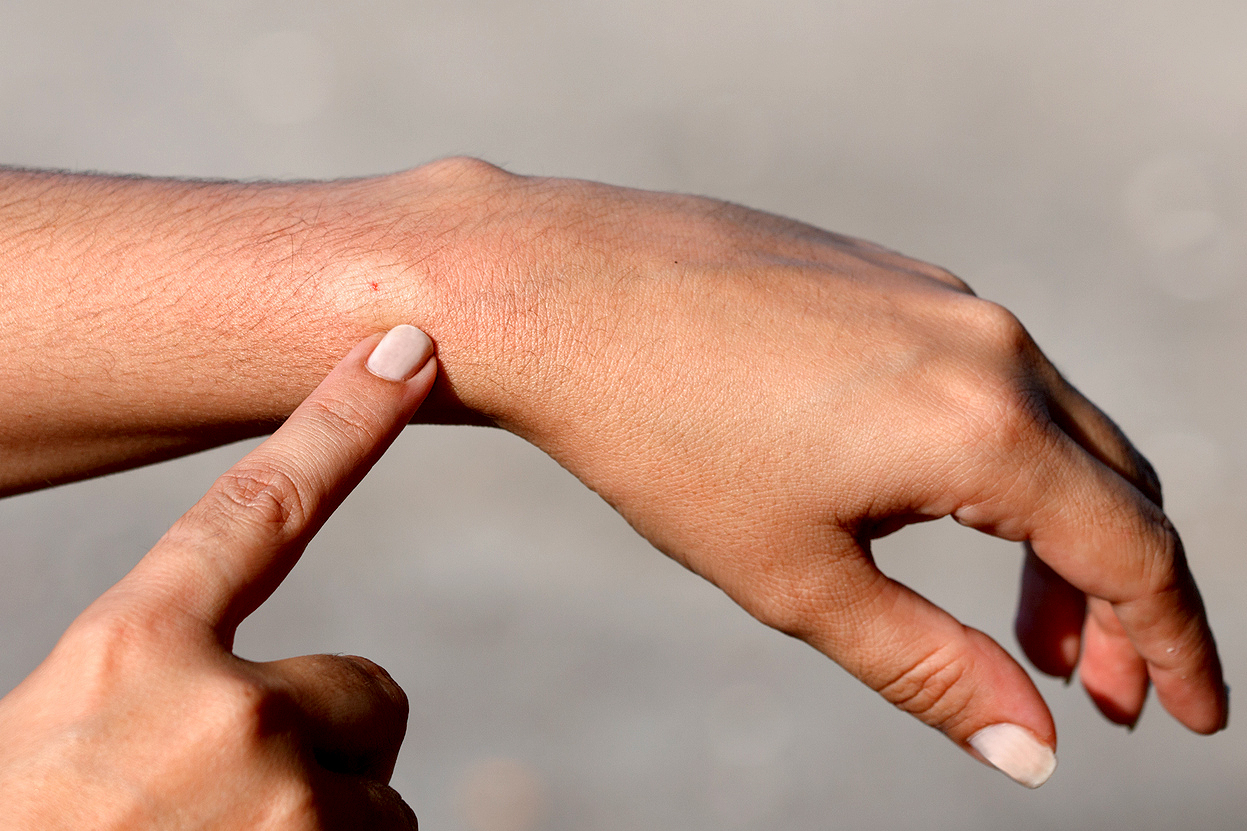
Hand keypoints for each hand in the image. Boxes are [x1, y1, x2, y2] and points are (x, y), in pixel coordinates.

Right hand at [0, 326, 435, 828]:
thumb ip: (164, 680)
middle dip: (323, 739)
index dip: (344, 418)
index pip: (264, 504)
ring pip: (375, 791)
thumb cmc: (36, 821)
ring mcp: (289, 803)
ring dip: (321, 823)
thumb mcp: (64, 734)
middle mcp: (226, 711)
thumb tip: (263, 682)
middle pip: (369, 691)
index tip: (410, 347)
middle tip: (218, 801)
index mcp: (132, 652)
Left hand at [389, 160, 1227, 786]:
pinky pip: (990, 377)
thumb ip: (929, 669)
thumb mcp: (797, 578)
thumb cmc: (660, 436)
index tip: (1193, 717)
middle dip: (1128, 602)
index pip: (1135, 553)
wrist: (558, 287)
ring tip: (1035, 626)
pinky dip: (1005, 459)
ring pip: (1054, 428)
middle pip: (1115, 486)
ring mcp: (942, 295)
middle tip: (1110, 692)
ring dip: (1064, 531)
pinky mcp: (891, 274)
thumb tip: (1036, 751)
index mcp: (983, 427)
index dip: (1178, 647)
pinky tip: (951, 509)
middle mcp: (989, 343)